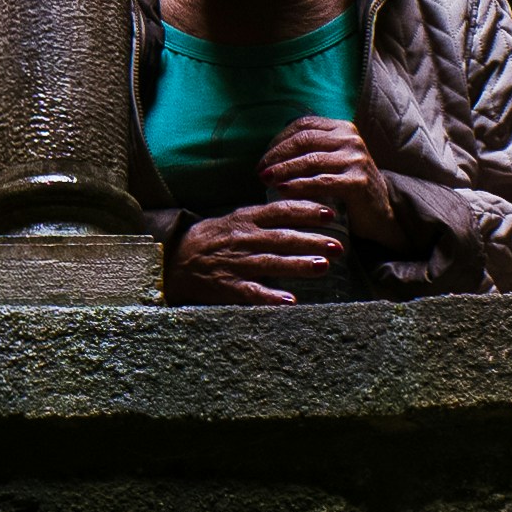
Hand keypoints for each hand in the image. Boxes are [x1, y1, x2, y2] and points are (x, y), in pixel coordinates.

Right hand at [165, 199, 346, 307]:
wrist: (173, 259)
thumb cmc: (211, 239)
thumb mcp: (236, 219)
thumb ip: (265, 217)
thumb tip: (301, 210)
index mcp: (246, 219)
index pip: (280, 211)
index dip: (306, 211)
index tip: (330, 214)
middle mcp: (243, 239)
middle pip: (282, 238)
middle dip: (312, 241)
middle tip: (338, 246)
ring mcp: (235, 263)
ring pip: (271, 263)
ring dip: (298, 265)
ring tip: (323, 267)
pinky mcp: (227, 286)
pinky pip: (251, 291)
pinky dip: (270, 297)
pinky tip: (290, 301)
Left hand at [259, 113, 397, 243]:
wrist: (380, 212)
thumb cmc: (347, 186)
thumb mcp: (332, 161)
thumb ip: (310, 150)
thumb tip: (271, 153)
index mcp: (343, 128)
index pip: (304, 125)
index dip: (279, 140)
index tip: (263, 158)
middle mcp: (351, 139)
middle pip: (304, 140)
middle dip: (277, 155)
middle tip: (259, 170)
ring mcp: (356, 159)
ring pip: (310, 160)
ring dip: (283, 170)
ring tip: (265, 180)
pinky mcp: (357, 181)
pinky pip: (320, 182)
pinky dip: (297, 185)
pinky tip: (281, 191)